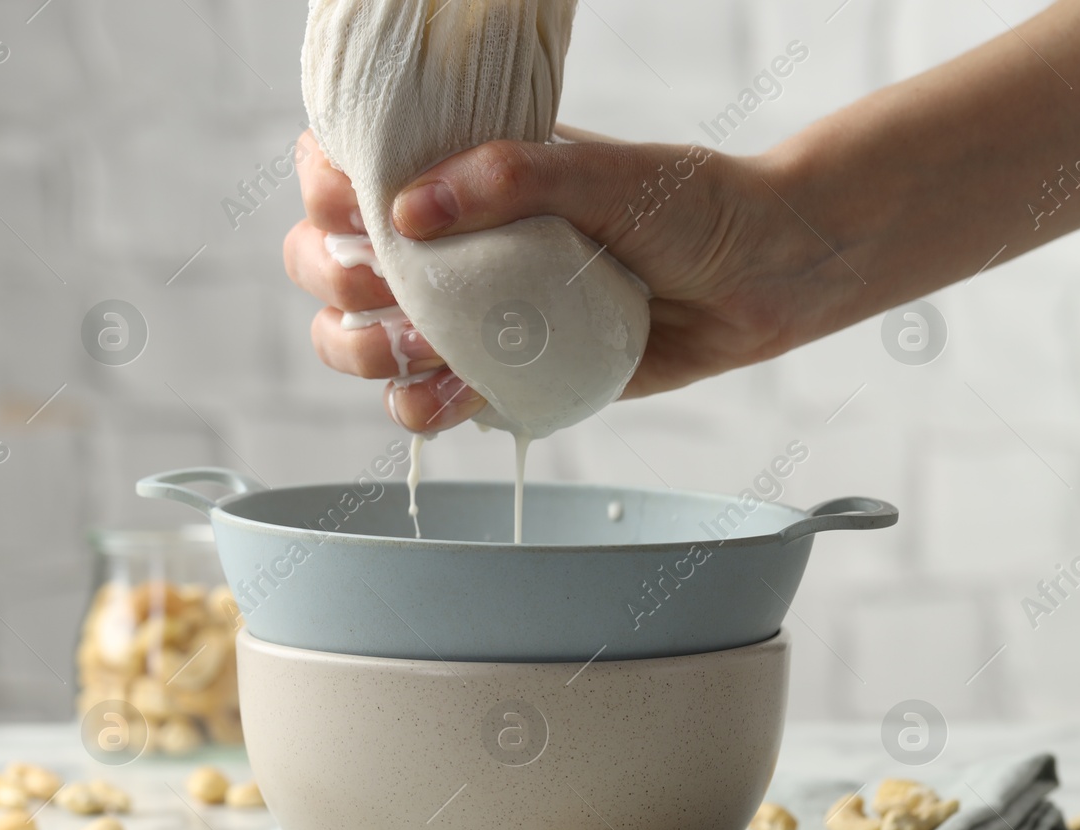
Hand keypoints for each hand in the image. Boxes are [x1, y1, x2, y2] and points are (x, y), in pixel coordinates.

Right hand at [285, 126, 827, 431]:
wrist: (754, 282)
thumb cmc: (687, 207)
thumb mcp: (603, 175)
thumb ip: (511, 177)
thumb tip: (408, 208)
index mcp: (453, 171)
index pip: (342, 171)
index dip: (327, 190)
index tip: (356, 207)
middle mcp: (442, 242)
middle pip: (325, 265)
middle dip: (338, 284)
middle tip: (392, 293)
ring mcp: (460, 311)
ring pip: (354, 339)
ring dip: (363, 352)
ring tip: (424, 352)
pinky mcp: (490, 371)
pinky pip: (419, 400)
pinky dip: (417, 407)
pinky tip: (451, 398)